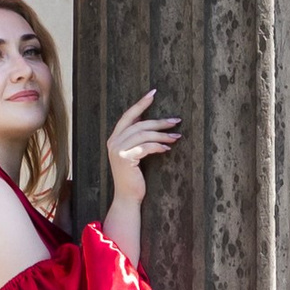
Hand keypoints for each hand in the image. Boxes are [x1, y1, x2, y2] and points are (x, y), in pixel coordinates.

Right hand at [107, 90, 181, 204]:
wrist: (127, 197)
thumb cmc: (133, 177)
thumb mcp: (134, 155)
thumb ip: (137, 140)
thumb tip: (154, 126)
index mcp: (114, 138)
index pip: (128, 116)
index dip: (140, 104)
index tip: (153, 93)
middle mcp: (113, 141)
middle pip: (139, 124)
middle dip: (159, 121)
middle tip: (175, 121)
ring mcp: (118, 150)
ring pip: (144, 134)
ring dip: (162, 135)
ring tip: (176, 137)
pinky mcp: (124, 158)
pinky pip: (145, 147)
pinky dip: (158, 146)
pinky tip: (167, 149)